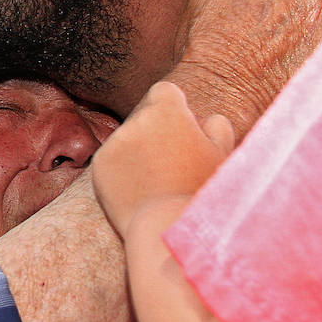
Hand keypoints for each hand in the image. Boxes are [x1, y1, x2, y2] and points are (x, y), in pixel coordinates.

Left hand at [92, 81, 232, 237]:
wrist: (168, 230)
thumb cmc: (202, 192)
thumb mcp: (223, 155)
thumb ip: (217, 127)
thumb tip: (207, 119)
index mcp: (166, 111)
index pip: (164, 92)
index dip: (174, 109)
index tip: (181, 128)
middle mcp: (135, 121)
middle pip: (144, 117)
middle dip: (155, 132)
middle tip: (172, 164)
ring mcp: (114, 144)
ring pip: (127, 140)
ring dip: (138, 153)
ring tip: (158, 183)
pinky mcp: (98, 166)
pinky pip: (112, 161)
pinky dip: (121, 172)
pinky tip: (140, 191)